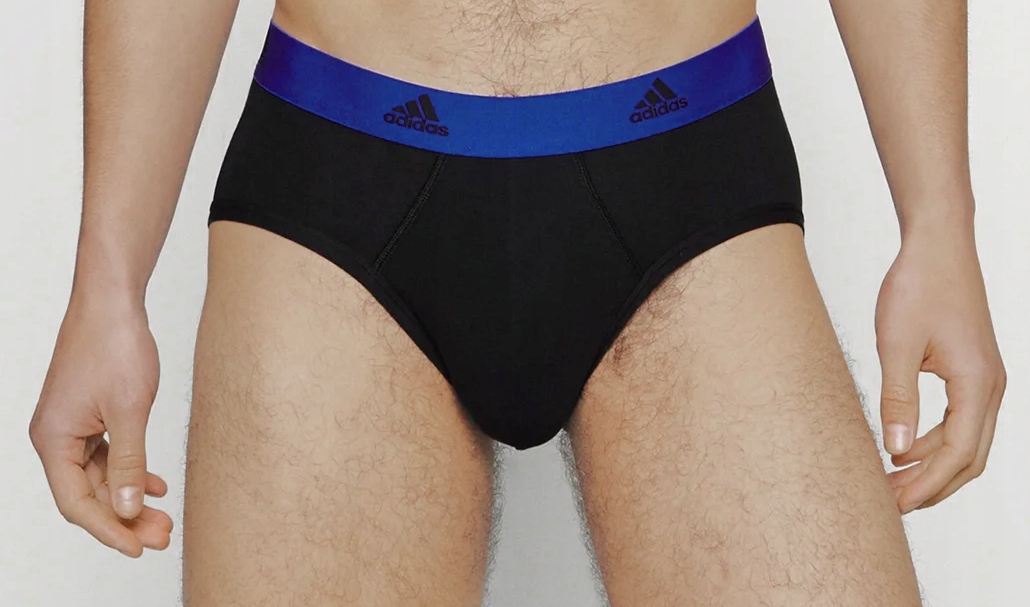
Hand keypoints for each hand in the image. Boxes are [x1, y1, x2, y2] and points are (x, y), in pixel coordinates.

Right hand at [29, 294, 172, 556]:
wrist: (113, 302)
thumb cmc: (115, 346)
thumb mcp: (129, 410)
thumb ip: (129, 461)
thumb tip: (127, 508)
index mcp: (52, 439)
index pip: (76, 503)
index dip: (108, 530)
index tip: (139, 548)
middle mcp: (55, 437)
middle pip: (89, 494)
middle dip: (125, 517)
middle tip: (163, 535)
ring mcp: (71, 426)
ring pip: (101, 477)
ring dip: (130, 497)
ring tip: (164, 517)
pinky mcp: (89, 415)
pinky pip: (107, 455)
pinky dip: (130, 471)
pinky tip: (155, 485)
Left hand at [875, 223, 1005, 513]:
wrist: (938, 247)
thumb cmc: (917, 288)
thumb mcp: (896, 345)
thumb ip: (897, 398)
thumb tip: (895, 450)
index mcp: (977, 384)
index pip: (957, 454)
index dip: (926, 485)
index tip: (894, 505)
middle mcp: (991, 387)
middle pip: (969, 458)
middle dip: (932, 486)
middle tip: (889, 504)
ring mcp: (987, 380)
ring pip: (967, 443)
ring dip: (932, 466)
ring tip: (890, 481)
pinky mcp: (974, 371)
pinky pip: (961, 421)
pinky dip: (934, 442)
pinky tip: (901, 448)